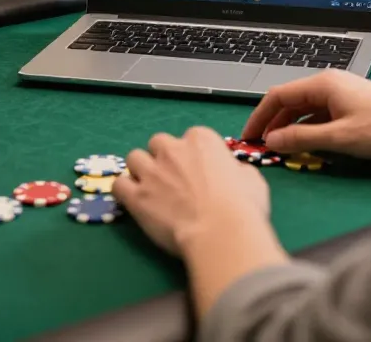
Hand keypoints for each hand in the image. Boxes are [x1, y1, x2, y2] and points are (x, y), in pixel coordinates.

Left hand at [113, 126, 270, 255]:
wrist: (221, 232)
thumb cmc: (243, 206)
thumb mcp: (252, 180)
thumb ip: (236, 171)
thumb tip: (232, 174)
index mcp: (202, 140)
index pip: (192, 137)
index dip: (194, 156)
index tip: (199, 173)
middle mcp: (173, 149)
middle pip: (159, 143)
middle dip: (164, 158)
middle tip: (174, 181)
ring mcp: (151, 171)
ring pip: (134, 158)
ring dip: (141, 170)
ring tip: (150, 189)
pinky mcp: (136, 195)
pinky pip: (118, 184)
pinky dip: (124, 190)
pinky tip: (133, 201)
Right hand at [242, 70, 370, 158]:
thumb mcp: (339, 138)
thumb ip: (302, 139)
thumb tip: (272, 140)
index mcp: (323, 83)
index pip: (278, 95)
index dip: (260, 116)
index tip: (249, 135)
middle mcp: (330, 82)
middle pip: (290, 101)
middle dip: (273, 123)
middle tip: (261, 145)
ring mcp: (341, 92)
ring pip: (305, 108)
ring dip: (291, 127)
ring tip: (281, 148)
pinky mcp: (351, 104)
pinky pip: (320, 113)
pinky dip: (309, 128)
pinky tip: (308, 144)